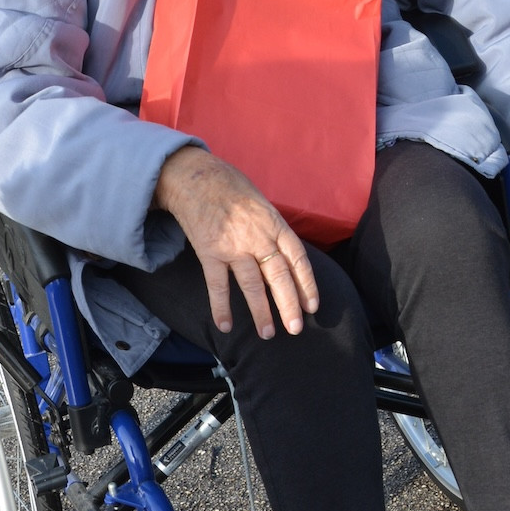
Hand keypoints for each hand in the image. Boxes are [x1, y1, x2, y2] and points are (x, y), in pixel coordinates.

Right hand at [154, 145, 318, 337]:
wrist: (196, 177)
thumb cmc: (232, 188)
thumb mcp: (263, 204)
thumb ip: (273, 230)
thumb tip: (284, 256)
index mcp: (275, 225)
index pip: (298, 259)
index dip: (307, 284)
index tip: (312, 306)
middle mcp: (259, 237)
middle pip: (279, 276)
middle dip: (289, 305)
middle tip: (296, 328)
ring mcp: (234, 246)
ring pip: (252, 285)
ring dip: (260, 312)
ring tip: (268, 334)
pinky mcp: (210, 251)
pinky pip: (217, 285)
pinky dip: (221, 307)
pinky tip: (225, 326)